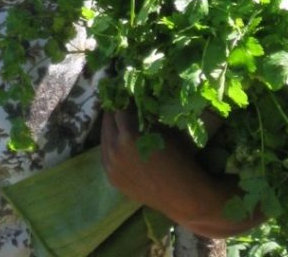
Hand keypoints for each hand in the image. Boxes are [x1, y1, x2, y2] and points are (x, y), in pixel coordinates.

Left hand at [100, 109, 260, 238]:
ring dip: (111, 126)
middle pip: (107, 120)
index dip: (124, 97)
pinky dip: (110, 144)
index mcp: (128, 135)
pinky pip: (105, 155)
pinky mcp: (112, 178)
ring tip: (119, 118)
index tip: (126, 90)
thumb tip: (136, 95)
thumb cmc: (179, 159)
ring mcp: (110, 167)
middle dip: (115, 110)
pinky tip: (119, 139)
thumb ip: (146, 114)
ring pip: (104, 137)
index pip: (119, 107)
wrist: (183, 196)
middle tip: (121, 101)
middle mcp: (114, 150)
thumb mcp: (164, 130)